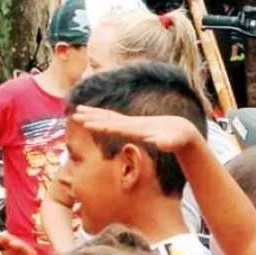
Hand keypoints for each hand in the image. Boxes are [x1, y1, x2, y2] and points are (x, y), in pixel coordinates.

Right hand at [69, 106, 206, 153]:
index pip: (115, 126)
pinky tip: (93, 116)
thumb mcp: (174, 141)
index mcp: (137, 128)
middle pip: (107, 118)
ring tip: (77, 110)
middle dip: (90, 116)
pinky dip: (100, 116)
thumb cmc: (177, 138)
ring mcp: (130, 122)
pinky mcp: (131, 124)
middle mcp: (131, 123)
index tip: (87, 124)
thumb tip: (163, 143)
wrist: (181, 130)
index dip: (101, 125)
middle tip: (74, 114)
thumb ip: (168, 142)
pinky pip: (112, 119)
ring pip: (107, 116)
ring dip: (92, 113)